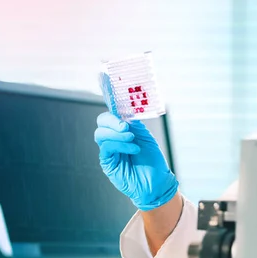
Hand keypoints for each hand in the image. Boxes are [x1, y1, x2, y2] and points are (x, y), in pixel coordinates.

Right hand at [95, 73, 178, 210]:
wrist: (156, 182)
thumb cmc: (152, 159)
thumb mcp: (145, 135)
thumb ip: (133, 122)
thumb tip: (123, 110)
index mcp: (122, 127)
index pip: (112, 108)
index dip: (107, 92)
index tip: (104, 75)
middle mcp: (113, 136)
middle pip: (102, 120)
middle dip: (112, 120)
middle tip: (126, 126)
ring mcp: (109, 149)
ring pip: (100, 133)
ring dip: (117, 134)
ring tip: (132, 139)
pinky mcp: (108, 161)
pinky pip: (106, 147)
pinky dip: (120, 144)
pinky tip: (133, 148)